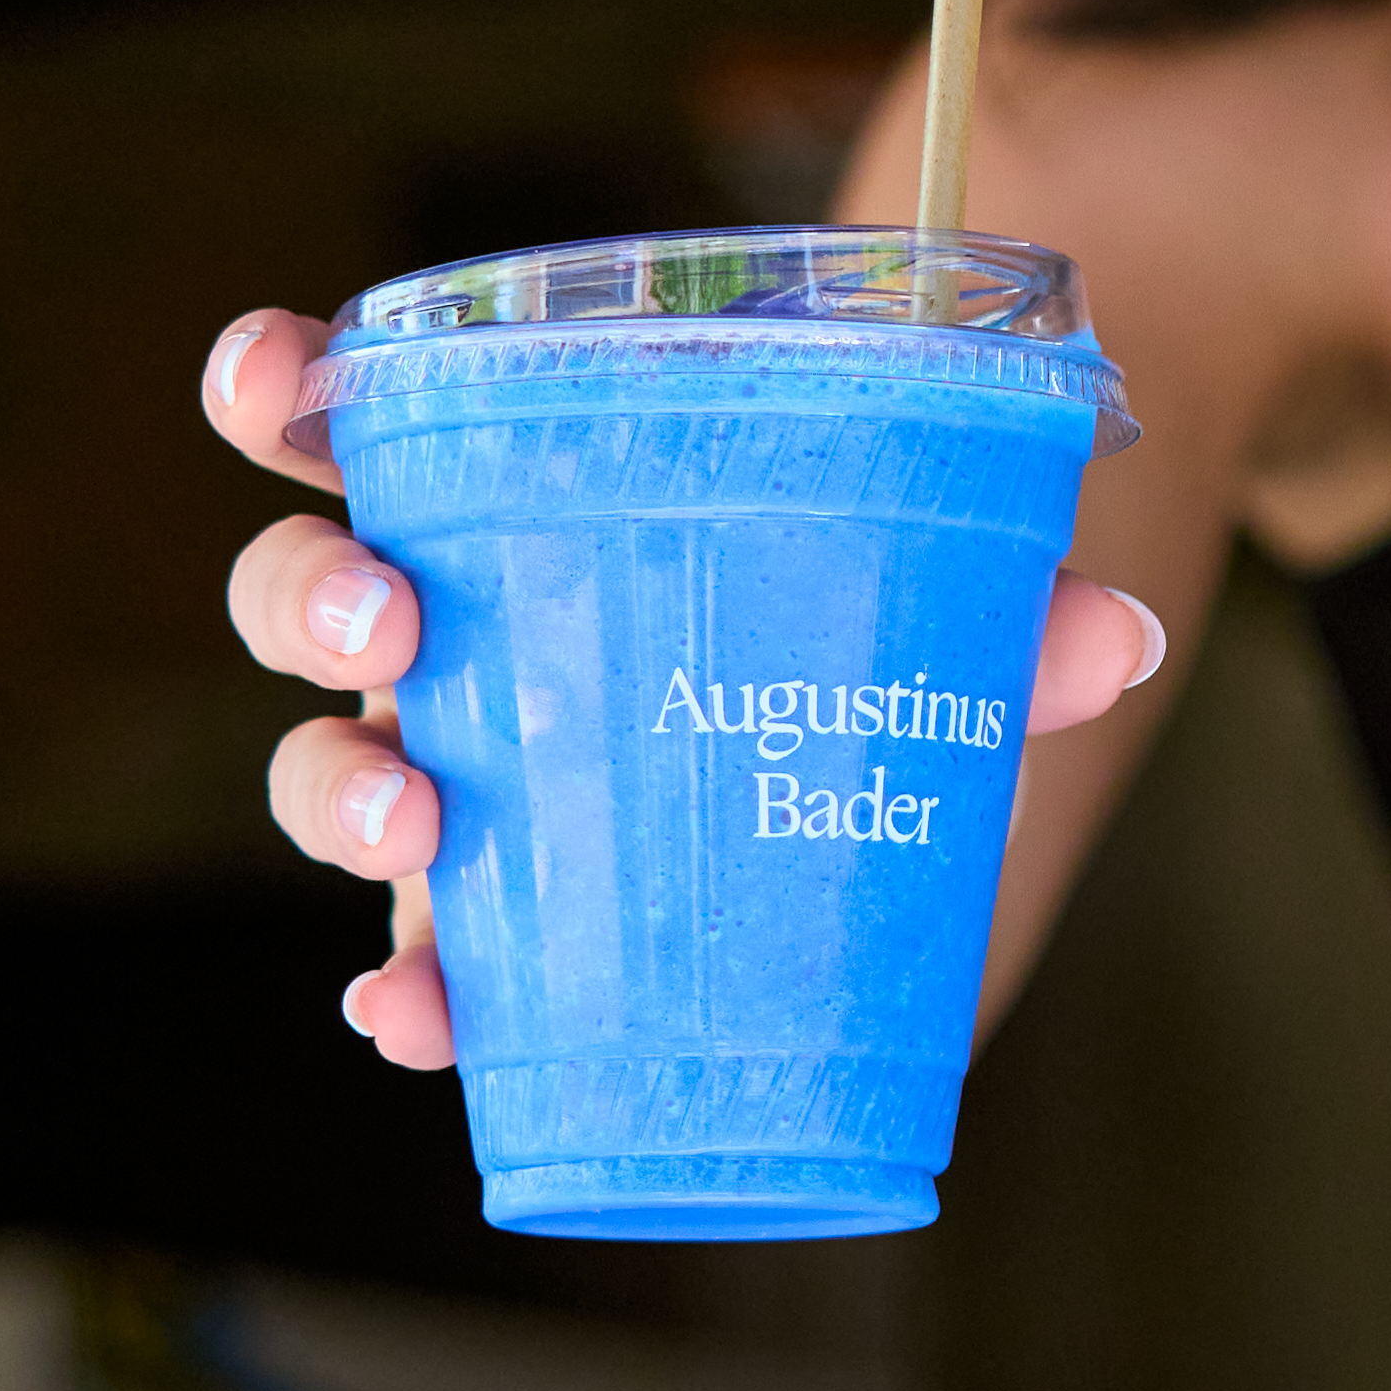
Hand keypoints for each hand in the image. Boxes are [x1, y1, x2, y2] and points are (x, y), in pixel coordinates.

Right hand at [203, 311, 1171, 1068]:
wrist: (831, 783)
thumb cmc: (824, 633)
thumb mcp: (906, 595)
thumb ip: (993, 606)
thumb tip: (1117, 636)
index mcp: (501, 499)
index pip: (346, 416)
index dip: (277, 385)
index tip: (272, 376)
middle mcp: (435, 630)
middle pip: (294, 595)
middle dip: (309, 600)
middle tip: (392, 630)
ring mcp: (438, 773)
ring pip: (318, 772)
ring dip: (337, 794)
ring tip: (422, 823)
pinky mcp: (476, 911)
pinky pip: (401, 949)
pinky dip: (395, 986)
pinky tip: (406, 1015)